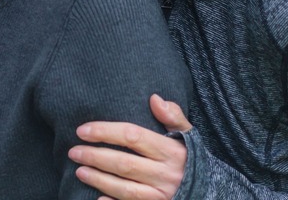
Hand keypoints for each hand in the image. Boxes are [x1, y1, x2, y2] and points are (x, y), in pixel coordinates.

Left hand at [69, 94, 191, 199]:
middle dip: (95, 157)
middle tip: (73, 151)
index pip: (132, 136)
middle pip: (124, 164)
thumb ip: (173, 117)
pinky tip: (98, 199)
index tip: (82, 130)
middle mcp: (166, 174)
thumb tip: (154, 98)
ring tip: (79, 171)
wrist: (214, 192)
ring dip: (99, 180)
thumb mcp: (189, 136)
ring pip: (125, 189)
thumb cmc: (192, 160)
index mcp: (171, 151)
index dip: (105, 132)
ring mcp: (162, 195)